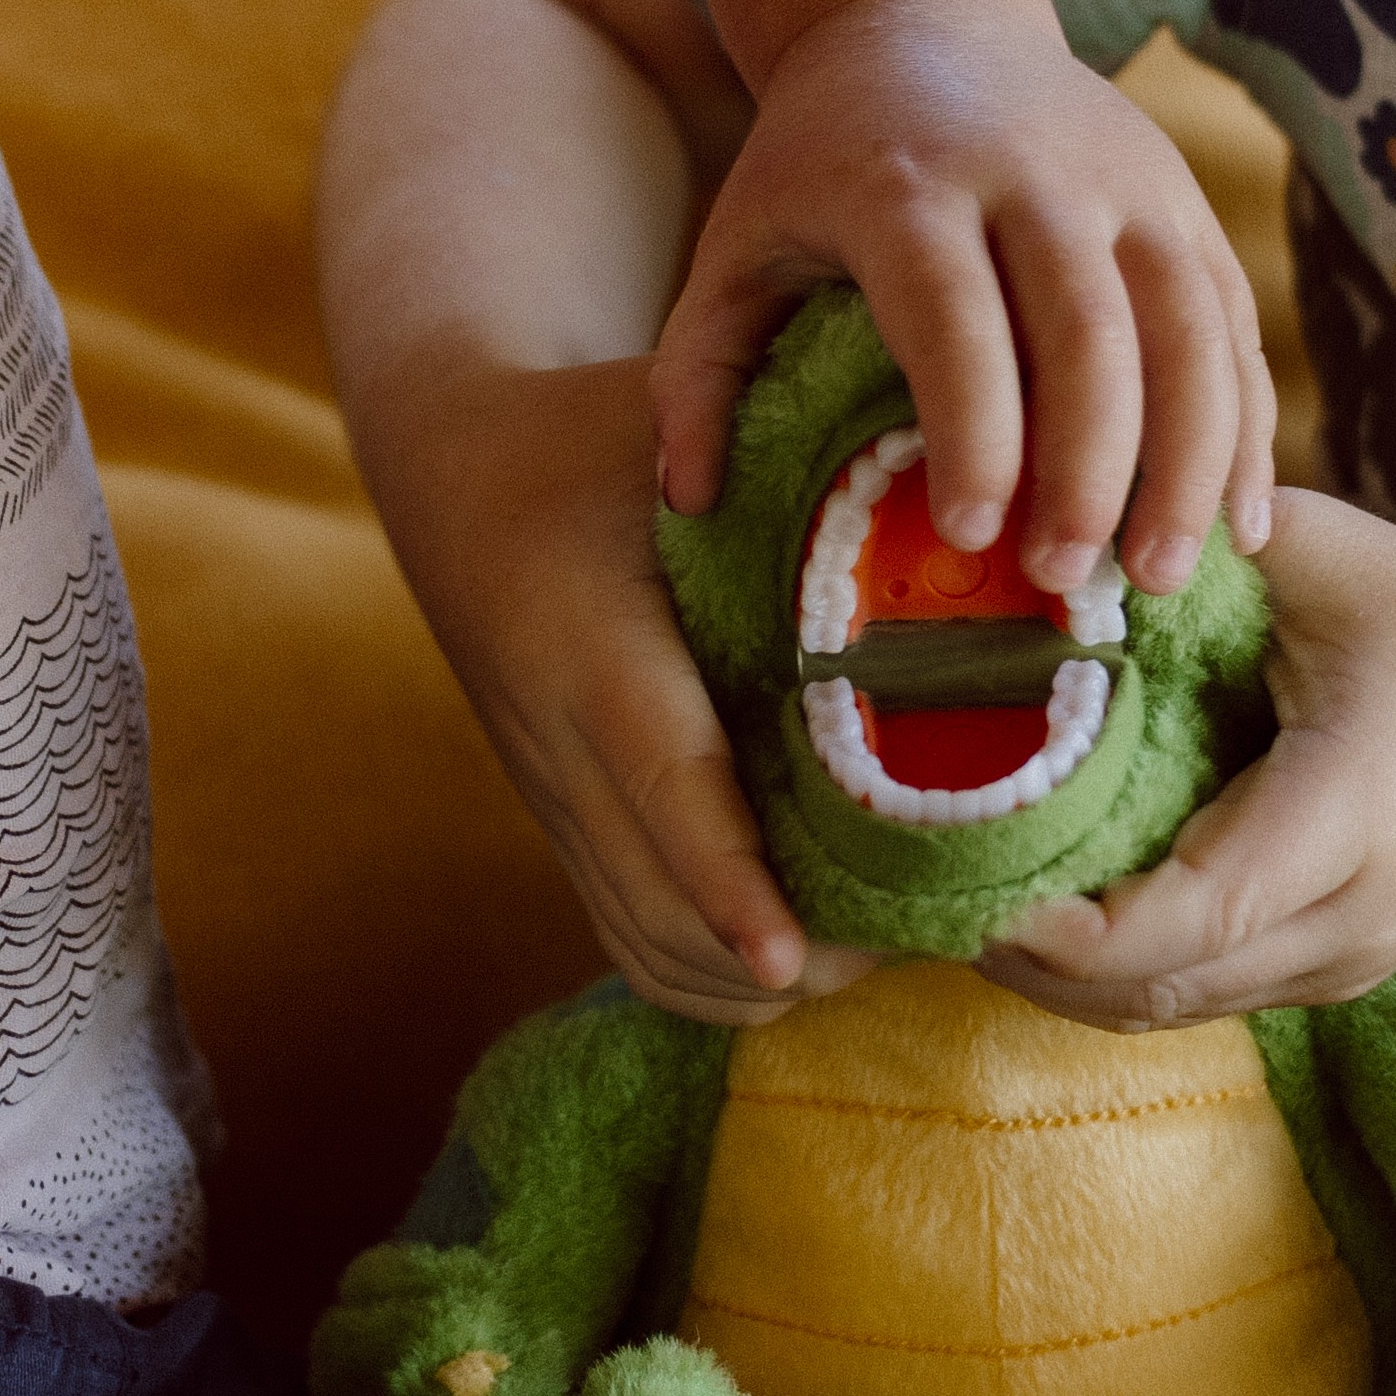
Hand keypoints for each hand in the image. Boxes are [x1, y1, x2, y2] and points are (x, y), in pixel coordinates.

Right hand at [393, 357, 874, 1024]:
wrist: (453, 477)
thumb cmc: (587, 435)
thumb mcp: (667, 418)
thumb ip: (785, 444)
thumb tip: (943, 478)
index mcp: (594, 646)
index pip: (661, 782)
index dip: (726, 878)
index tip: (788, 955)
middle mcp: (562, 746)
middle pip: (658, 905)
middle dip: (785, 954)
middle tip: (925, 932)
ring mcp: (556, 803)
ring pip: (646, 947)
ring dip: (759, 977)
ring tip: (885, 941)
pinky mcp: (564, 829)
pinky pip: (631, 940)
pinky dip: (719, 972)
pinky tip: (812, 939)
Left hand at [649, 0, 1277, 596]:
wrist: (922, 19)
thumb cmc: (819, 161)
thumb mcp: (737, 238)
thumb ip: (698, 367)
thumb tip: (688, 501)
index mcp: (909, 184)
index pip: (956, 316)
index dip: (974, 430)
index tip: (972, 535)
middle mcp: (1035, 173)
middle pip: (1091, 331)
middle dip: (1090, 469)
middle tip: (1066, 583)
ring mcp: (1128, 181)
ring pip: (1190, 328)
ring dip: (1189, 462)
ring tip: (1156, 576)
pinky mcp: (1185, 200)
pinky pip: (1235, 321)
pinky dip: (1246, 425)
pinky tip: (1238, 520)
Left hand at [983, 492, 1395, 1026]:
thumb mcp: (1327, 554)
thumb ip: (1189, 544)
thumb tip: (1046, 535)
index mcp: (1345, 816)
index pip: (1187, 917)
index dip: (1066, 924)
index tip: (963, 875)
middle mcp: (1343, 921)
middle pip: (1152, 989)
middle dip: (1020, 950)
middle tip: (910, 873)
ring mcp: (1335, 967)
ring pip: (1159, 1011)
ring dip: (1048, 971)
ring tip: (950, 887)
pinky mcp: (1321, 977)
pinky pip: (1187, 996)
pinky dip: (1100, 966)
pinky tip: (1035, 899)